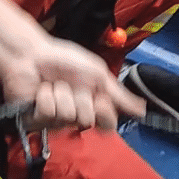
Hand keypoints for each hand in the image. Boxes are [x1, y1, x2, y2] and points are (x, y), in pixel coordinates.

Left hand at [2, 37, 145, 131]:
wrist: (35, 54)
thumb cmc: (66, 60)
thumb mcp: (99, 74)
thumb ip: (119, 95)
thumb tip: (143, 110)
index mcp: (93, 106)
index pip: (107, 124)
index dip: (104, 111)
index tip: (99, 97)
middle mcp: (77, 117)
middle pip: (87, 119)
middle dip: (80, 97)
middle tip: (72, 84)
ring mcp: (56, 121)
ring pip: (67, 116)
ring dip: (62, 93)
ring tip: (54, 83)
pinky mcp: (36, 121)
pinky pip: (49, 113)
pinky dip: (46, 96)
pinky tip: (41, 89)